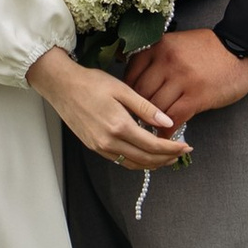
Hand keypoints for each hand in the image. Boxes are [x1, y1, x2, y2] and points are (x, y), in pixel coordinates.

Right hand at [27, 44, 190, 172]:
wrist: (62, 86)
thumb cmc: (90, 83)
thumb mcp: (122, 89)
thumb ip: (146, 108)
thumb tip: (167, 121)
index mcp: (118, 126)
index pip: (153, 145)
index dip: (172, 148)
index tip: (186, 147)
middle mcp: (108, 141)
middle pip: (145, 159)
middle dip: (166, 159)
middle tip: (181, 153)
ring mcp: (100, 147)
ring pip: (133, 164)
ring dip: (153, 164)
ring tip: (167, 157)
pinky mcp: (94, 147)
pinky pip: (120, 161)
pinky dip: (137, 161)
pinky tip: (145, 154)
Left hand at [128, 27, 247, 120]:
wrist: (240, 50)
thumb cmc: (208, 49)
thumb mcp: (176, 42)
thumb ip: (156, 56)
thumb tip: (134, 79)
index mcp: (159, 46)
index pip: (131, 75)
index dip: (130, 94)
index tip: (133, 103)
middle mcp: (167, 61)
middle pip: (141, 94)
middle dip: (140, 109)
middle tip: (142, 118)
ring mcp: (182, 79)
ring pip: (156, 107)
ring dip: (154, 121)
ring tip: (154, 127)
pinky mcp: (196, 96)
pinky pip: (173, 118)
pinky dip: (166, 131)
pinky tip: (166, 135)